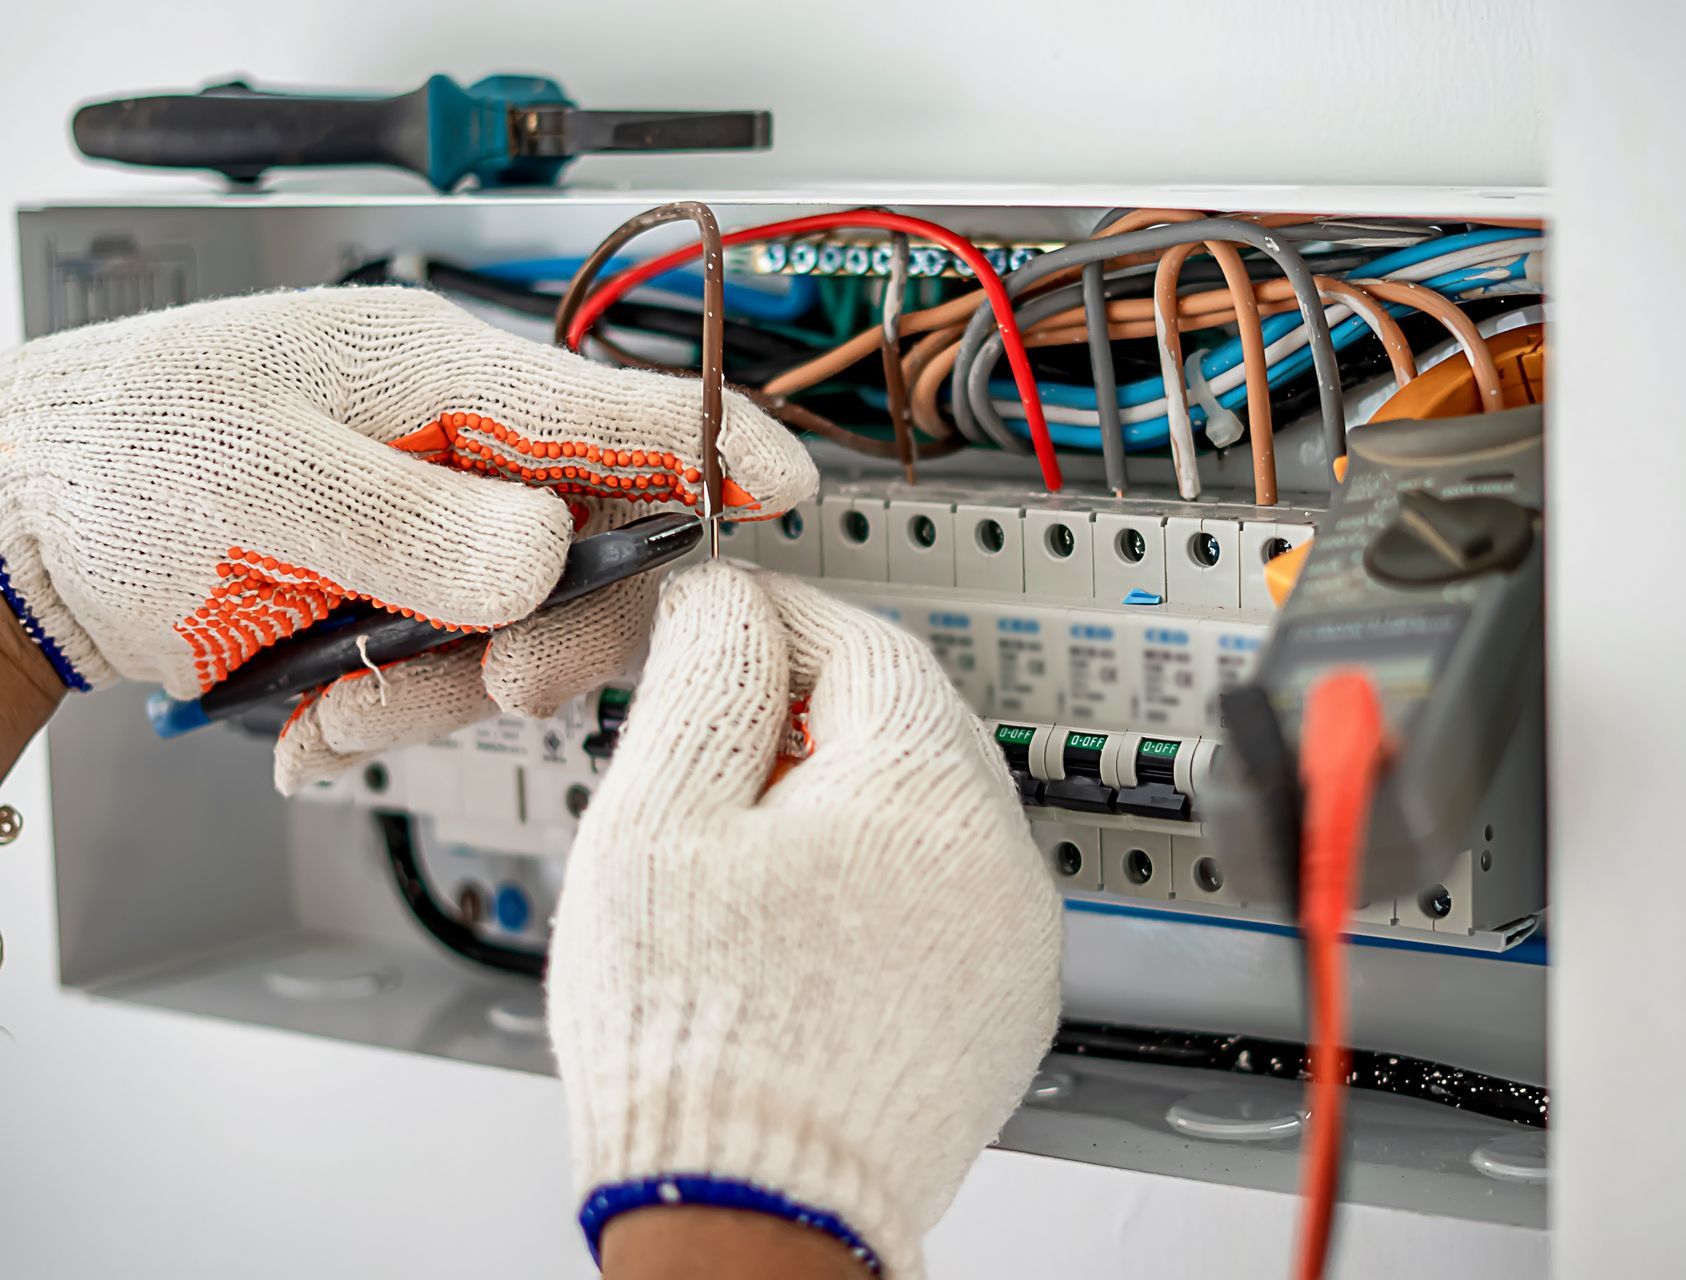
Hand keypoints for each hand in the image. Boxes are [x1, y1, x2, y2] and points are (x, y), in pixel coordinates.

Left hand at [0, 287, 813, 791]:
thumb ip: (413, 523)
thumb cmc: (119, 466)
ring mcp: (437, 528)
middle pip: (601, 540)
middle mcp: (459, 451)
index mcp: (438, 378)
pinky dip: (395, 710)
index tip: (785, 487)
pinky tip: (322, 721)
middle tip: (501, 677)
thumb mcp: (262, 486)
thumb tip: (552, 553)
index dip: (713, 446)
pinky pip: (455, 665)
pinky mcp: (407, 595)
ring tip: (346, 714)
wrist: (21, 534)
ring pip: (530, 625)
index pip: (613, 406)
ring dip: (448, 690)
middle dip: (561, 628)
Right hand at [547, 562, 1061, 1278]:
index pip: (862, 642)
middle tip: (712, 734)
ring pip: (929, 812)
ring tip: (739, 849)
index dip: (776, 619)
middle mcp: (1001, 856)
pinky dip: (880, 880)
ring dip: (844, 798)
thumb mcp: (665, 813)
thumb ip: (708, 677)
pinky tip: (800, 923)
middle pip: (906, 724)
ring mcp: (1014, 939)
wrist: (753, 1216)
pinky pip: (947, 897)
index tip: (718, 620)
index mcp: (928, 787)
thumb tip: (729, 603)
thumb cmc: (701, 1035)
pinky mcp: (1004, 1007)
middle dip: (807, 711)